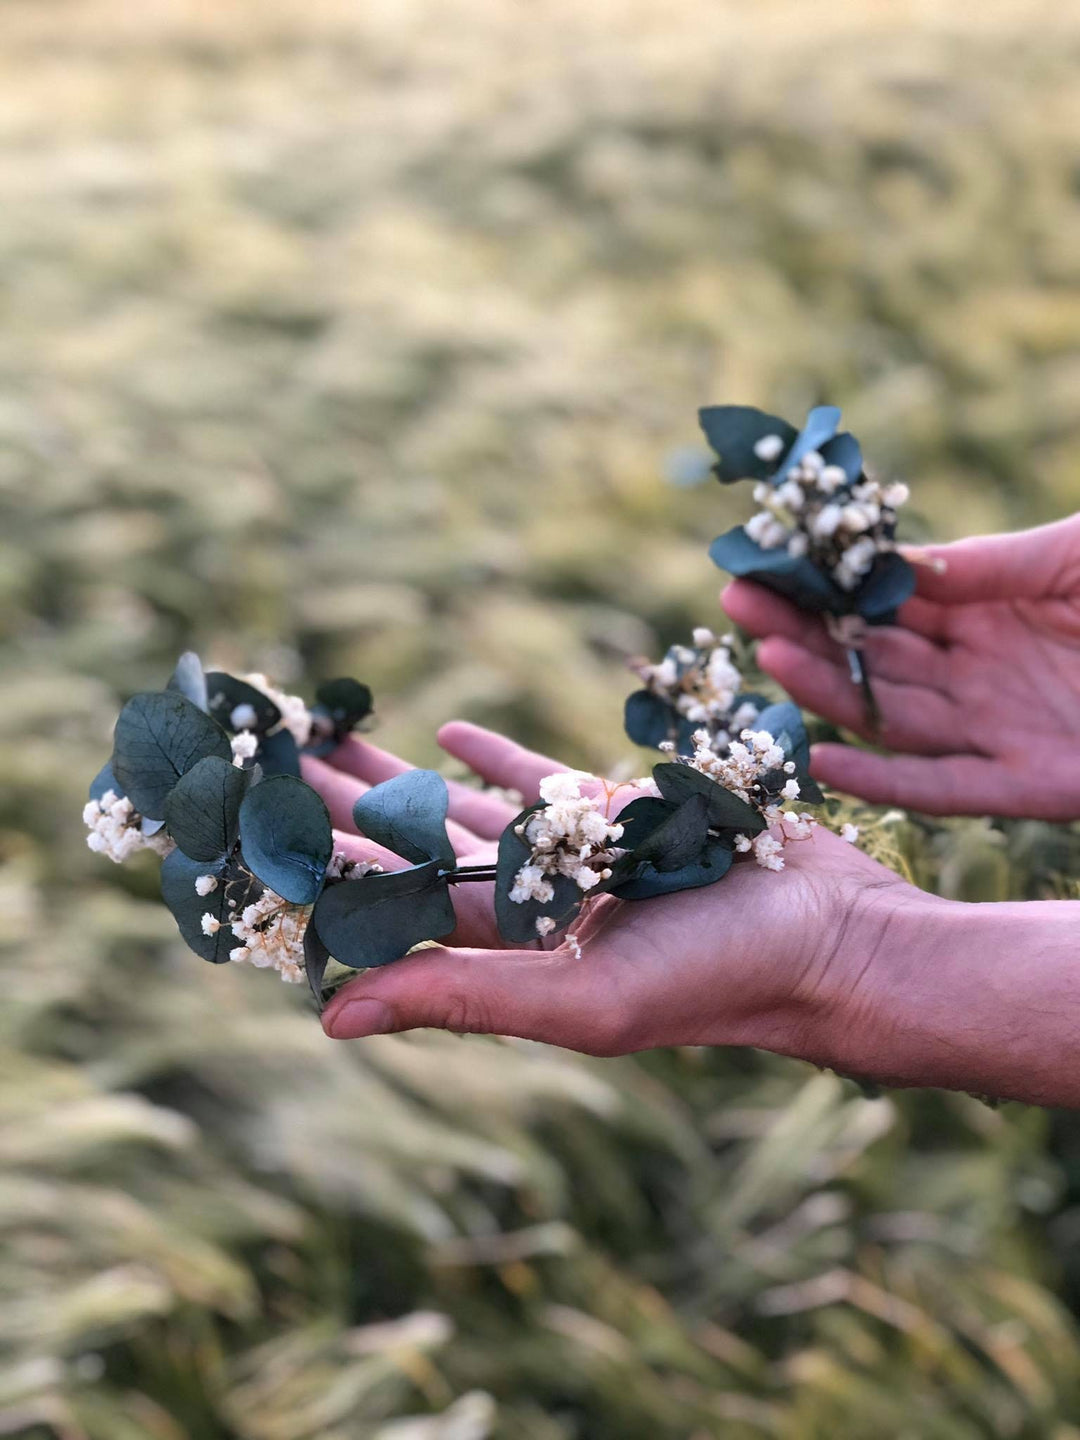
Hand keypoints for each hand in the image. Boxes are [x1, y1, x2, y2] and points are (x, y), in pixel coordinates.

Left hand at [302, 723, 912, 1060]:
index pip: (389, 902)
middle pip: (411, 847)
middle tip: (271, 767)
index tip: (254, 833)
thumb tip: (330, 1019)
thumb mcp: (576, 1002)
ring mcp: (571, 853)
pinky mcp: (619, 812)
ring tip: (336, 746)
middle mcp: (529, 903)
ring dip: (400, 779)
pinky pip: (541, 776)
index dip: (319, 869)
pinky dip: (494, 754)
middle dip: (341, 810)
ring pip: (464, 807)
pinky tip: (448, 731)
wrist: (827, 936)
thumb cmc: (711, 982)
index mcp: (506, 949)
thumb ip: (459, 998)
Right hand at [723, 515, 1079, 819]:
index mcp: (989, 614)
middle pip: (873, 658)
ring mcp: (999, 732)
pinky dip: (882, 782)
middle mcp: (979, 676)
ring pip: (891, 717)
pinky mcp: (1032, 785)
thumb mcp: (1074, 556)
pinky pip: (942, 789)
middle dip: (803, 630)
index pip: (890, 602)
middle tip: (737, 598)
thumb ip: (994, 561)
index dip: (827, 584)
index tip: (767, 561)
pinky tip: (823, 760)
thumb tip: (894, 561)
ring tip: (769, 654)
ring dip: (827, 690)